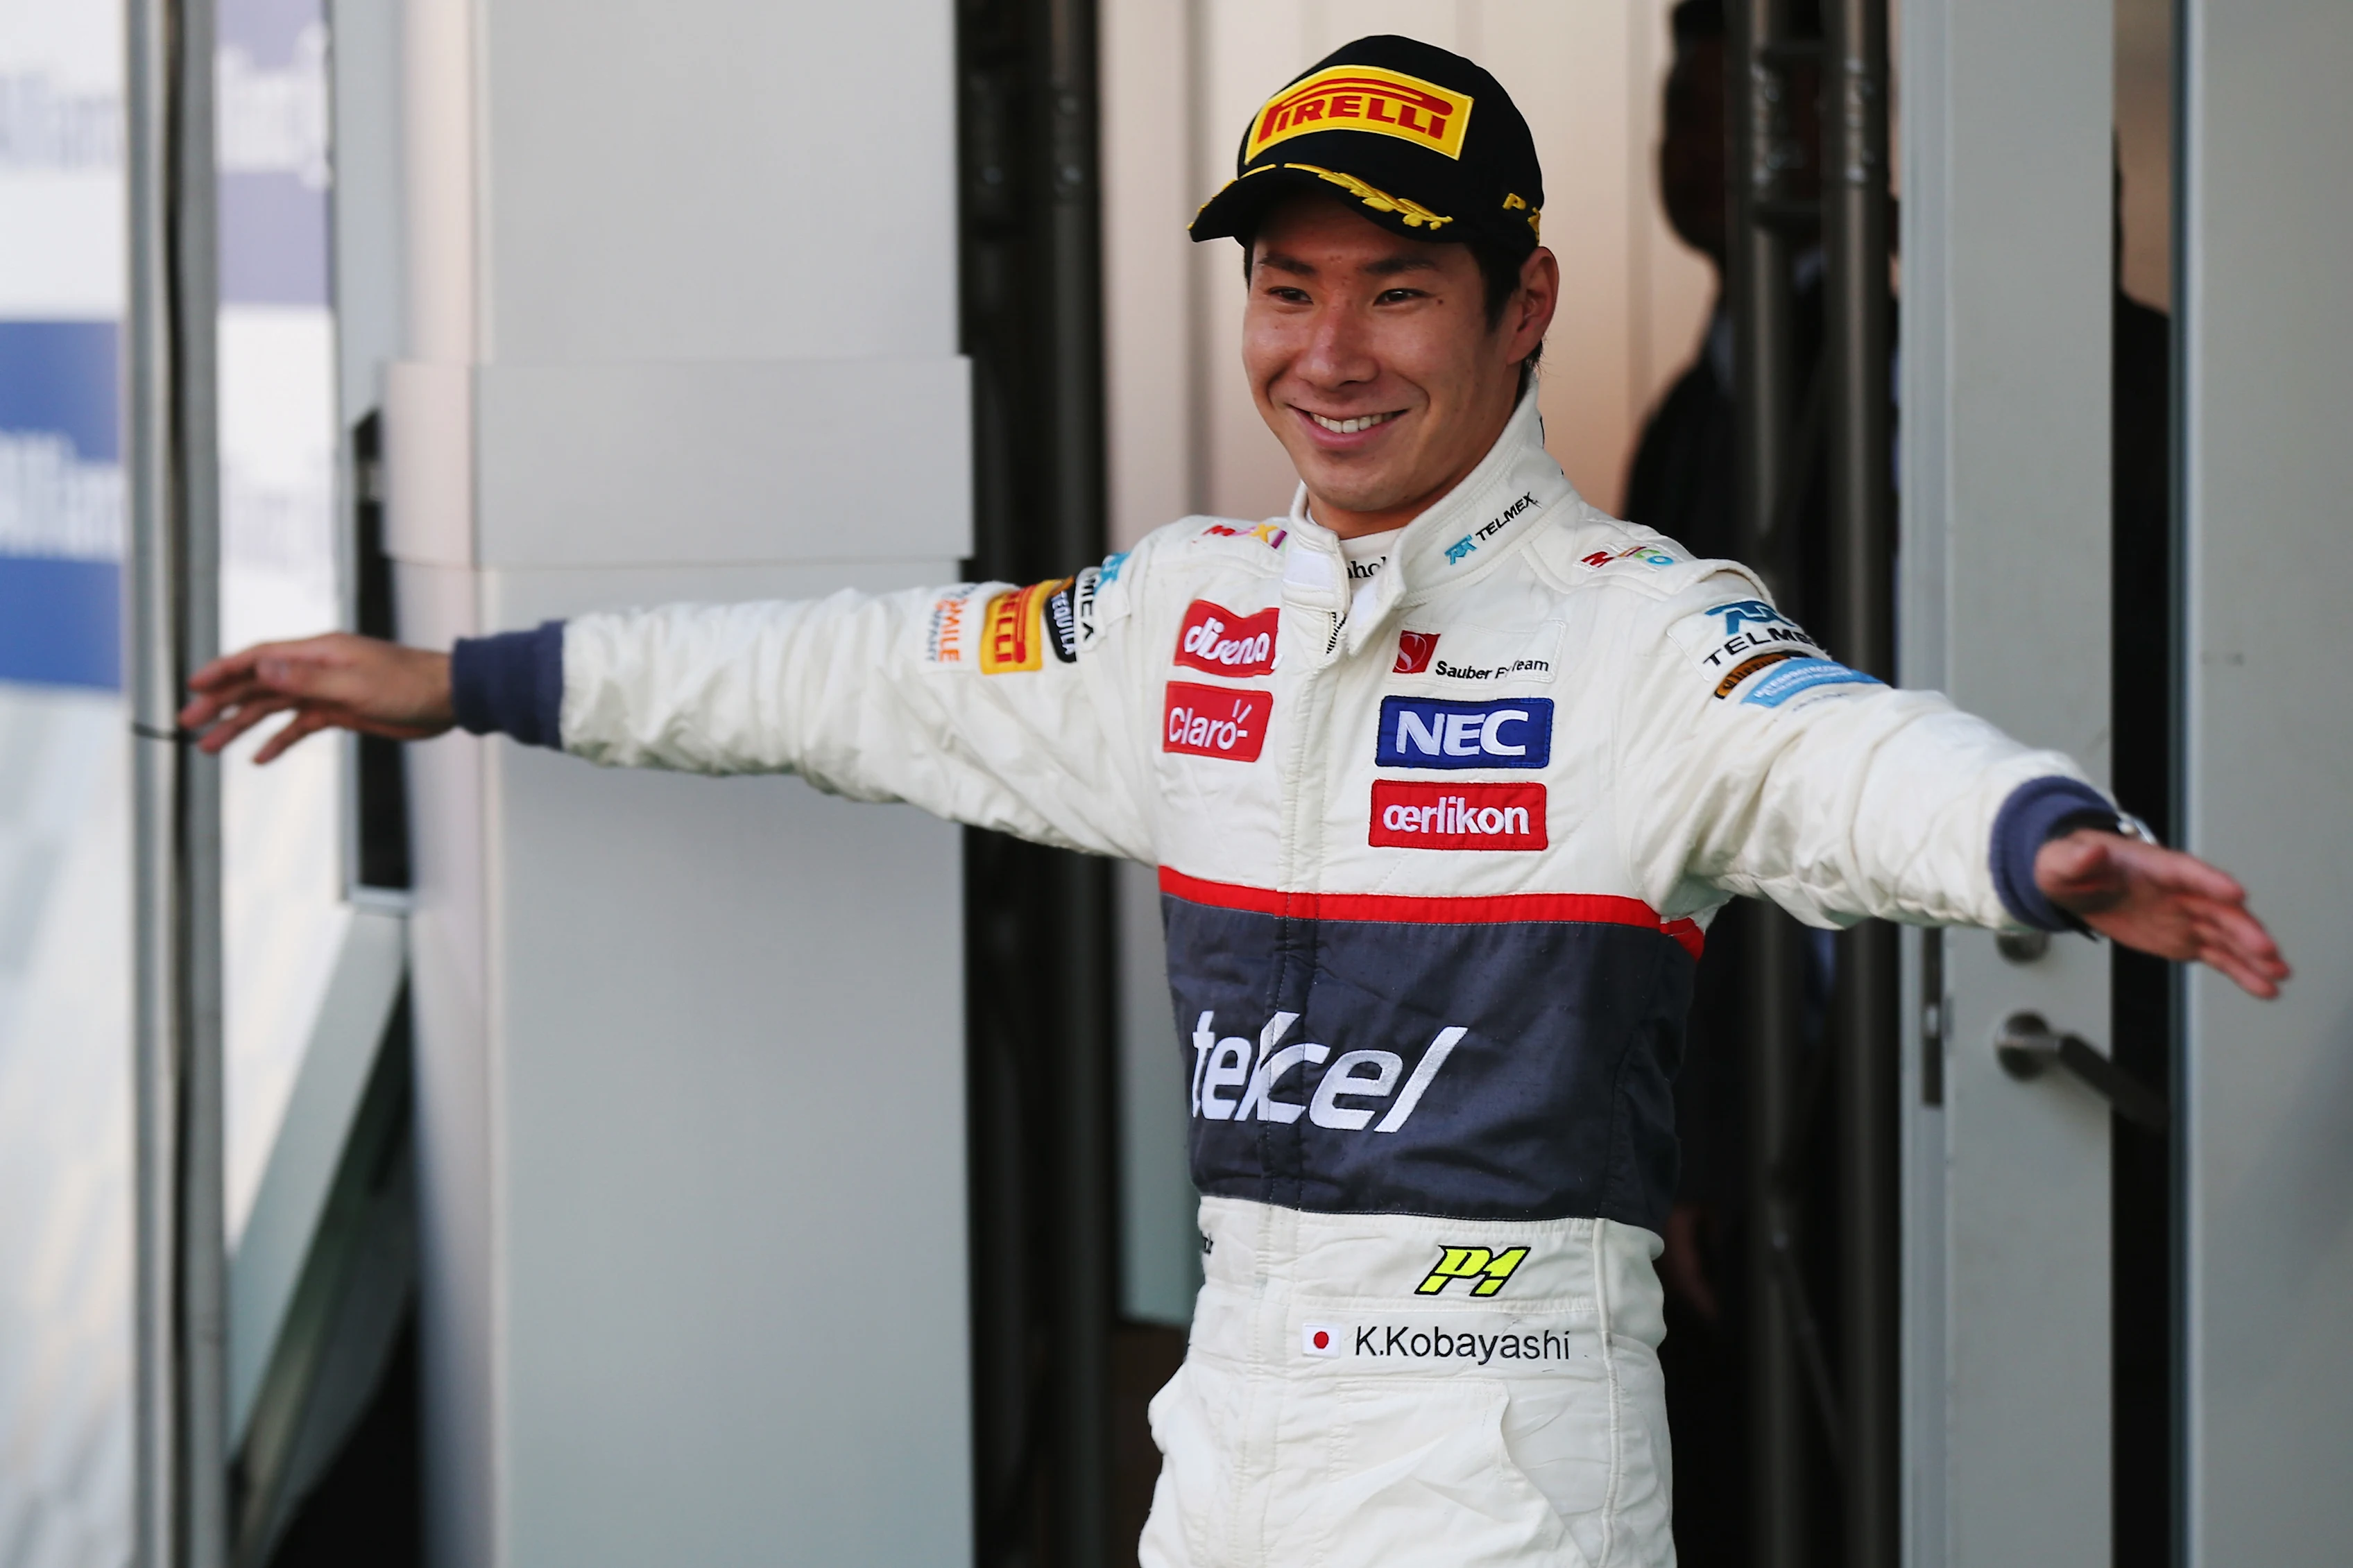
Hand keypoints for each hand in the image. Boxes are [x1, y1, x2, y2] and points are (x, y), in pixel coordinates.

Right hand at [179, 633, 454, 762]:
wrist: (448, 698)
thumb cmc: (411, 684)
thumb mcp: (356, 684)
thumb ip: (307, 677)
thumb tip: (263, 666)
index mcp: (318, 652)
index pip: (259, 658)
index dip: (224, 670)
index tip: (194, 686)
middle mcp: (317, 668)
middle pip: (258, 684)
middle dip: (221, 703)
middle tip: (189, 722)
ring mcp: (327, 690)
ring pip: (273, 707)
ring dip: (242, 725)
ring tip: (211, 745)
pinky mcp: (340, 711)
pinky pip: (300, 725)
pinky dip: (279, 740)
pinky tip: (260, 757)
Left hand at [2034, 829, 2289, 998]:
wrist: (2075, 883)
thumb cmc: (2072, 867)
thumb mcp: (2061, 861)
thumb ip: (2076, 859)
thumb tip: (2090, 852)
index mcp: (2155, 867)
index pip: (2187, 872)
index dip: (2211, 882)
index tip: (2235, 893)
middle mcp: (2180, 891)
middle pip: (2217, 909)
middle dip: (2243, 928)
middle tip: (2266, 949)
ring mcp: (2186, 917)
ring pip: (2225, 936)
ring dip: (2253, 955)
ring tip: (2280, 974)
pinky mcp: (2185, 939)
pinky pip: (2218, 956)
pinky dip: (2241, 972)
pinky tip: (2265, 988)